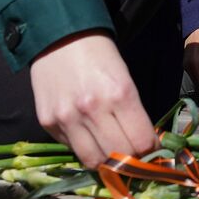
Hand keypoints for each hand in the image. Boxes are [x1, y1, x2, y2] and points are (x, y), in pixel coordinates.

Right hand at [29, 30, 155, 169]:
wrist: (59, 36)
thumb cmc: (100, 55)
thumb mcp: (126, 78)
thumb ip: (133, 113)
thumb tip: (144, 146)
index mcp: (120, 94)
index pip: (142, 143)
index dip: (150, 151)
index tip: (151, 149)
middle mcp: (92, 110)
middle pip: (119, 158)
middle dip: (130, 160)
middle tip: (133, 154)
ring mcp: (67, 118)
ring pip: (93, 162)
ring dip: (106, 161)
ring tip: (111, 151)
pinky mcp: (47, 123)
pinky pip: (72, 149)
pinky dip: (84, 148)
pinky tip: (87, 134)